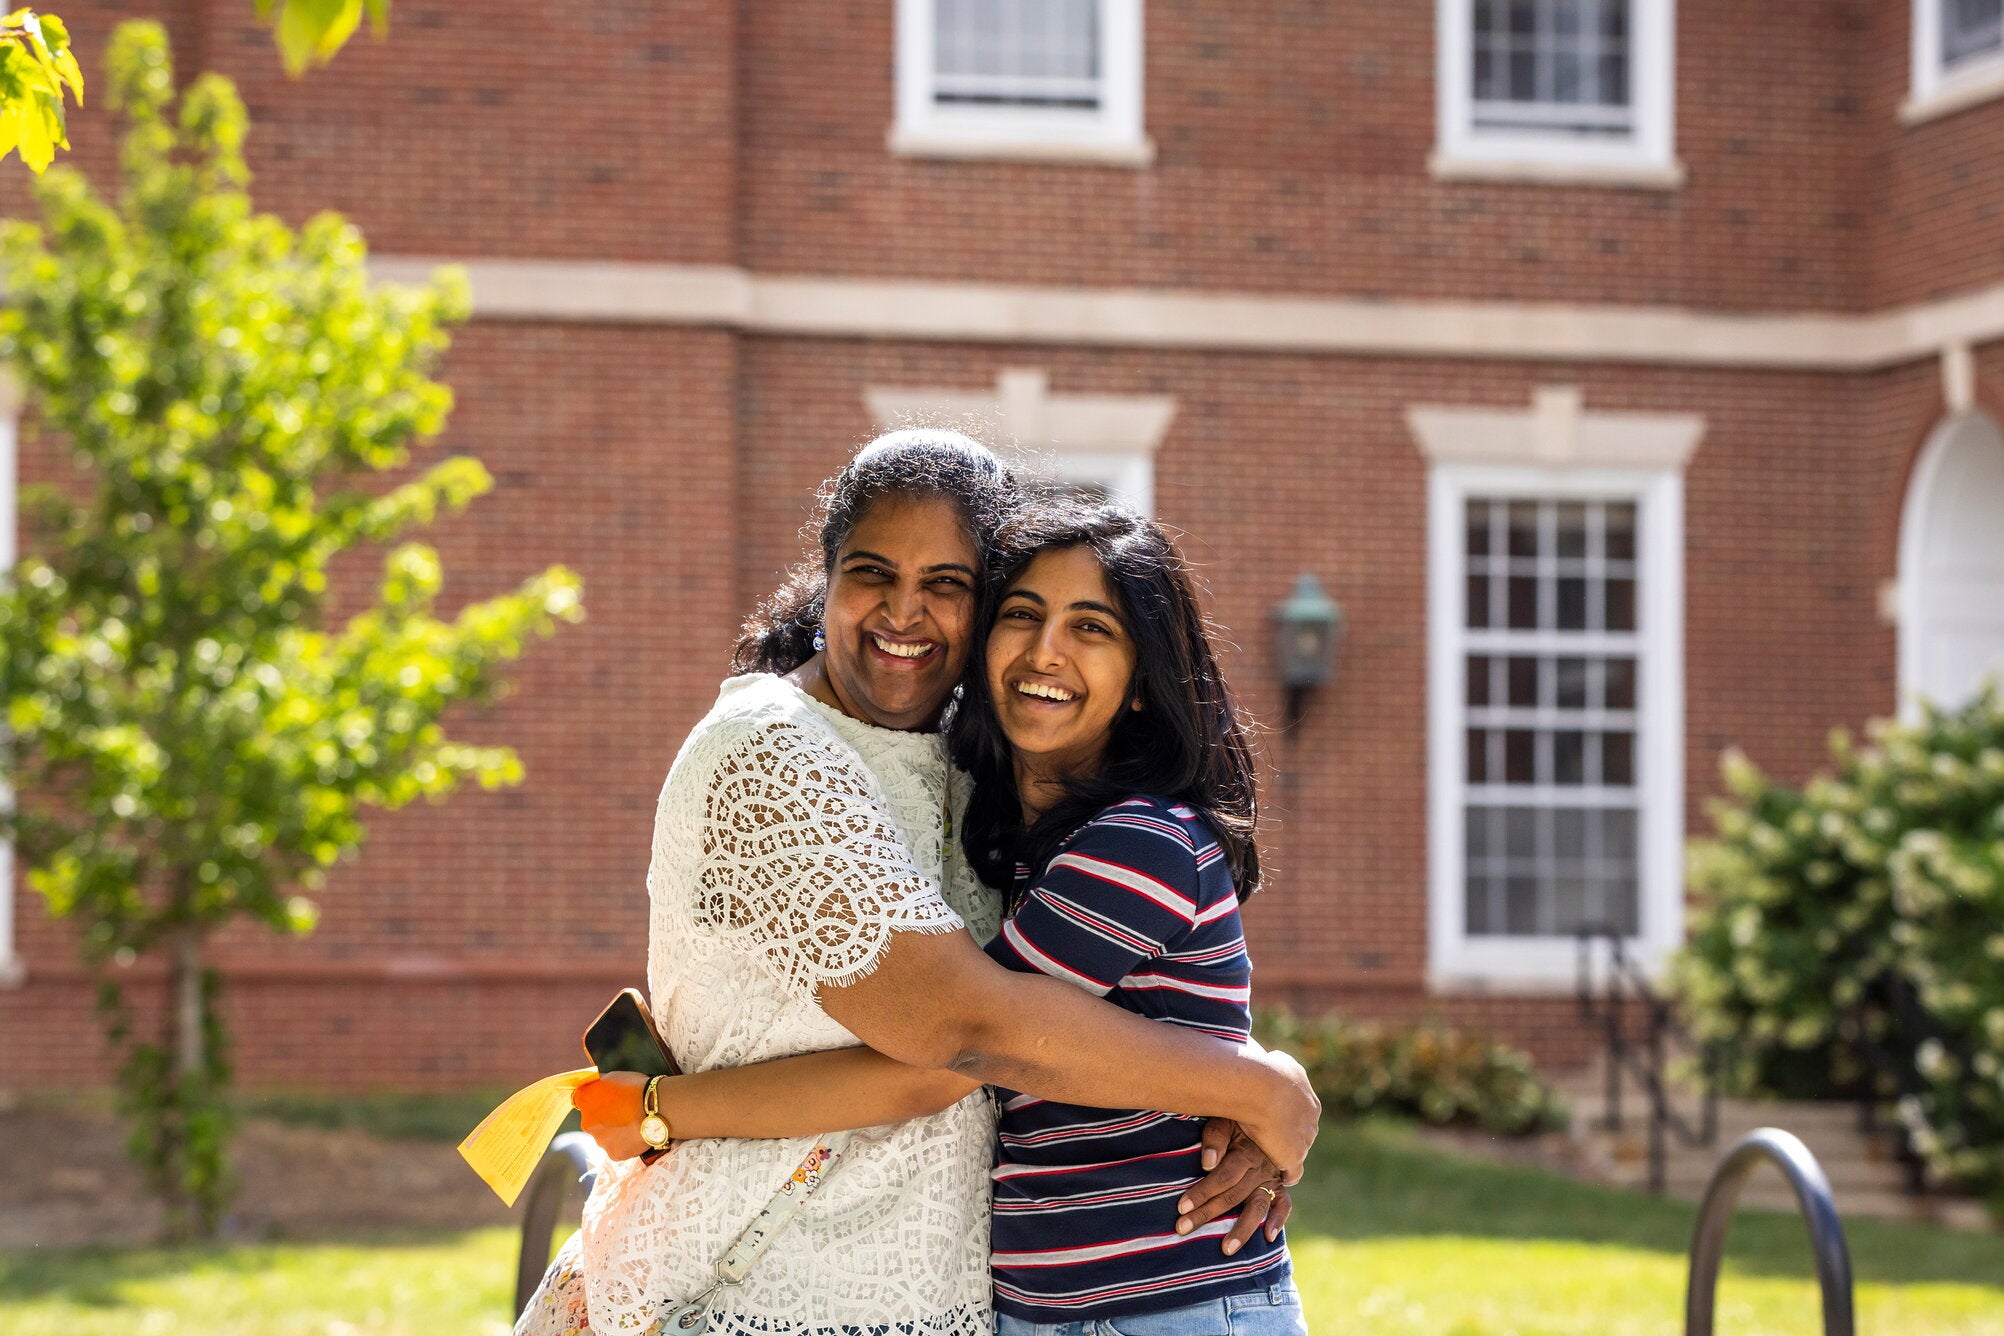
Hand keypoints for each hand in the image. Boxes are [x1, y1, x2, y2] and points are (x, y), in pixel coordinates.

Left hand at [572, 1070, 652, 1160]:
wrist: (656, 1108)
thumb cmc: (637, 1088)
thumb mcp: (614, 1076)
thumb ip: (600, 1084)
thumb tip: (596, 1084)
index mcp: (584, 1100)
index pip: (581, 1100)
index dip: (594, 1100)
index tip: (605, 1099)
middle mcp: (587, 1123)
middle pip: (593, 1122)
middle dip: (605, 1118)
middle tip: (624, 1112)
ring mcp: (600, 1141)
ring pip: (605, 1137)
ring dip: (615, 1132)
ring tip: (634, 1123)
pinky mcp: (614, 1154)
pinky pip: (618, 1148)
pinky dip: (625, 1143)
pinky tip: (637, 1133)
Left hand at [1175, 1119, 1292, 1253]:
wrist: (1269, 1110)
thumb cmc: (1237, 1118)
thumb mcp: (1224, 1119)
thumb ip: (1215, 1138)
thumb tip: (1207, 1162)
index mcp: (1245, 1152)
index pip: (1222, 1177)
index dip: (1202, 1192)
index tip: (1181, 1206)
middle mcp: (1259, 1168)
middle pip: (1232, 1196)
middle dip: (1206, 1214)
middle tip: (1183, 1229)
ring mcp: (1271, 1177)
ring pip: (1257, 1206)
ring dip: (1242, 1229)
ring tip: (1226, 1250)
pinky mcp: (1280, 1184)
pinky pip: (1284, 1204)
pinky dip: (1278, 1220)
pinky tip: (1268, 1237)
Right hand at [1240, 1047, 1319, 1184]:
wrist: (1261, 1087)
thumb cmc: (1261, 1069)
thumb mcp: (1275, 1058)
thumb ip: (1277, 1061)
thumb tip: (1269, 1056)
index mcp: (1307, 1095)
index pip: (1301, 1111)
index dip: (1287, 1116)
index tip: (1275, 1119)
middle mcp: (1311, 1116)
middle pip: (1303, 1131)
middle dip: (1290, 1135)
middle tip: (1271, 1140)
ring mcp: (1304, 1137)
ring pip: (1299, 1149)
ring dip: (1286, 1153)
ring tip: (1270, 1159)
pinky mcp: (1294, 1156)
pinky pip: (1293, 1171)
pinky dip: (1287, 1173)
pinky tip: (1277, 1176)